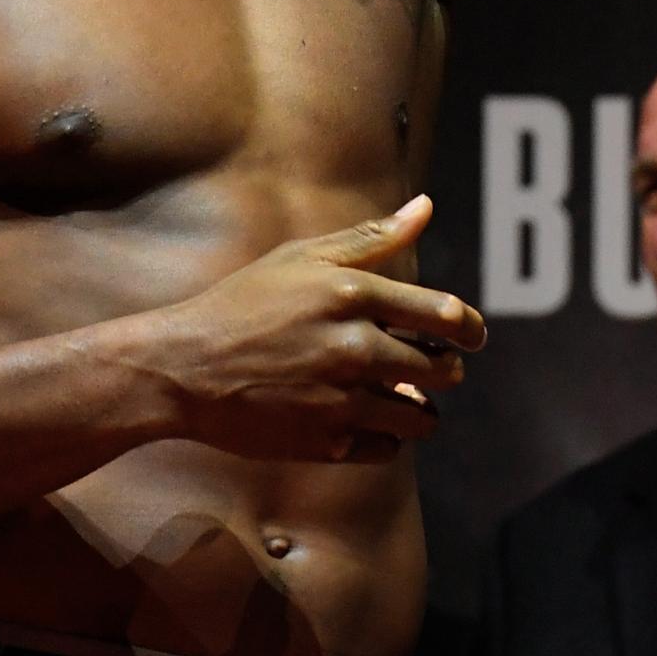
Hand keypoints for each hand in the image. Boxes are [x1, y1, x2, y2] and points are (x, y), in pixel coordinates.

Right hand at [141, 195, 486, 465]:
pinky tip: (363, 418)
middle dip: (446, 368)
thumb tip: (425, 207)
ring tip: (400, 396)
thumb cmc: (242, 304)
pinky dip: (385, 436)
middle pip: (444, 370)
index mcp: (353, 294)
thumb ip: (369, 237)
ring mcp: (343, 399)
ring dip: (420, 407)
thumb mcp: (301, 258)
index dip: (470, 327)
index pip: (445, 315)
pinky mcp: (328, 443)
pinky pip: (388, 448)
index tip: (473, 334)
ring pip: (422, 417)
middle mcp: (355, 347)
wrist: (184, 368)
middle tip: (431, 365)